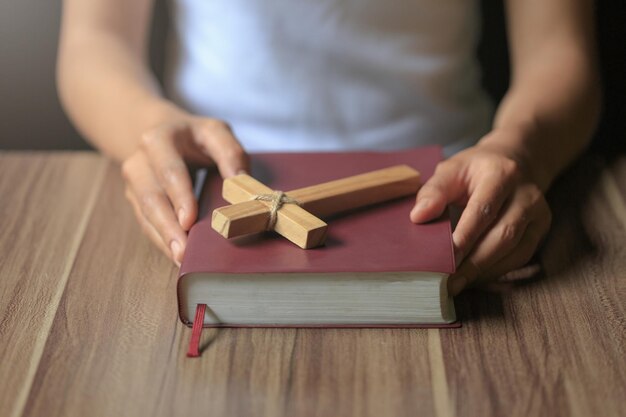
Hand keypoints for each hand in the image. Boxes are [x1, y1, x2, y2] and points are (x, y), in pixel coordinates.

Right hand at [121, 112, 248, 265]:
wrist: (164, 134)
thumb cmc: (195, 137)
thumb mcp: (215, 132)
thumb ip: (229, 152)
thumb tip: (240, 182)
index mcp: (159, 140)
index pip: (169, 170)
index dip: (179, 195)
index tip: (189, 220)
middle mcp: (140, 162)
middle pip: (151, 197)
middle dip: (168, 226)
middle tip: (183, 252)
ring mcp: (135, 185)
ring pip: (145, 215)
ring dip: (163, 239)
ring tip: (181, 260)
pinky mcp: (137, 202)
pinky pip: (147, 225)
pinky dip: (162, 241)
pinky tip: (176, 256)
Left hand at [410, 137, 551, 294]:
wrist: (515, 161)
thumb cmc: (476, 169)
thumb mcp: (452, 169)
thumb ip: (434, 191)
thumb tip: (418, 217)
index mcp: (502, 174)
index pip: (483, 210)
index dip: (465, 237)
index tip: (445, 259)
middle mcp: (527, 195)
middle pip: (504, 235)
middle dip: (475, 262)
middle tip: (449, 282)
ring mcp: (539, 214)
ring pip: (516, 250)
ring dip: (485, 271)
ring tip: (459, 284)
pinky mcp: (540, 230)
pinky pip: (521, 257)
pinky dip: (497, 271)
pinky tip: (476, 278)